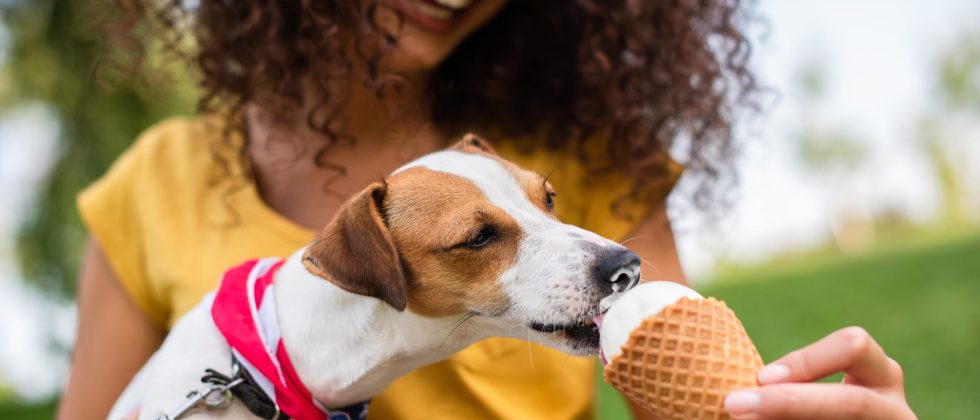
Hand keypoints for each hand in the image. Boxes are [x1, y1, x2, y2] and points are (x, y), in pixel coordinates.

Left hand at [723, 327, 915, 418]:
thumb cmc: (820, 409)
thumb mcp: (816, 393)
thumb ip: (788, 386)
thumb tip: (732, 394)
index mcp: (881, 376)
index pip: (853, 346)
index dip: (806, 360)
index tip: (760, 377)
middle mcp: (895, 410)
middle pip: (852, 402)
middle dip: (789, 403)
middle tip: (733, 404)